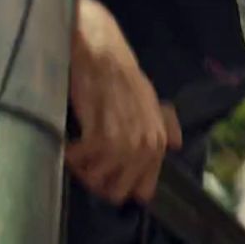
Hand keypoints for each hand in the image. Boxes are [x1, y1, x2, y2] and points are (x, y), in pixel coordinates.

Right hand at [65, 0, 182, 203]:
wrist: (102, 51)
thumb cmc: (123, 74)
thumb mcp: (150, 99)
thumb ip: (163, 124)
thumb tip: (176, 144)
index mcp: (157, 142)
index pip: (143, 190)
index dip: (122, 185)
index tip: (107, 172)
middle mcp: (144, 147)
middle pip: (116, 192)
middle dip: (98, 182)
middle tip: (87, 162)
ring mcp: (123, 143)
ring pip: (95, 180)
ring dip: (81, 168)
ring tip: (77, 148)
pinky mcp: (100, 135)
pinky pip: (80, 162)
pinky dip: (69, 155)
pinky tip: (68, 141)